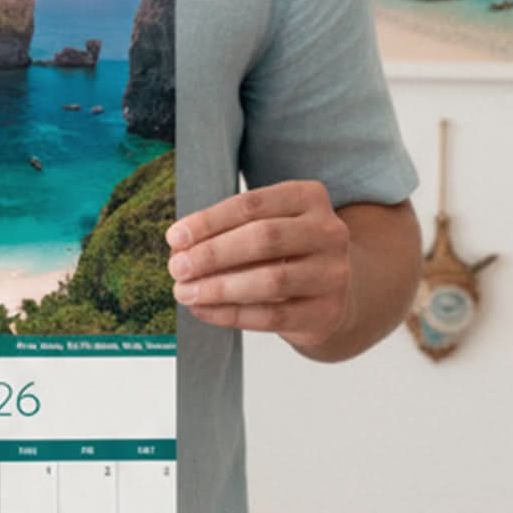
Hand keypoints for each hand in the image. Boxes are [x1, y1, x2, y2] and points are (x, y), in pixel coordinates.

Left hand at [166, 180, 351, 351]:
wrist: (336, 293)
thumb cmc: (288, 253)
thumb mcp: (269, 227)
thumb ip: (229, 231)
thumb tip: (179, 248)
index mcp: (308, 197)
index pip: (252, 204)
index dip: (209, 221)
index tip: (175, 237)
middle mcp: (328, 231)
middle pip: (264, 238)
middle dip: (212, 253)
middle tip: (177, 267)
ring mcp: (333, 274)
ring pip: (270, 280)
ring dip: (219, 287)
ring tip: (185, 292)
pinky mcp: (327, 312)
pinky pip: (272, 316)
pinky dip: (231, 314)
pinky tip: (204, 310)